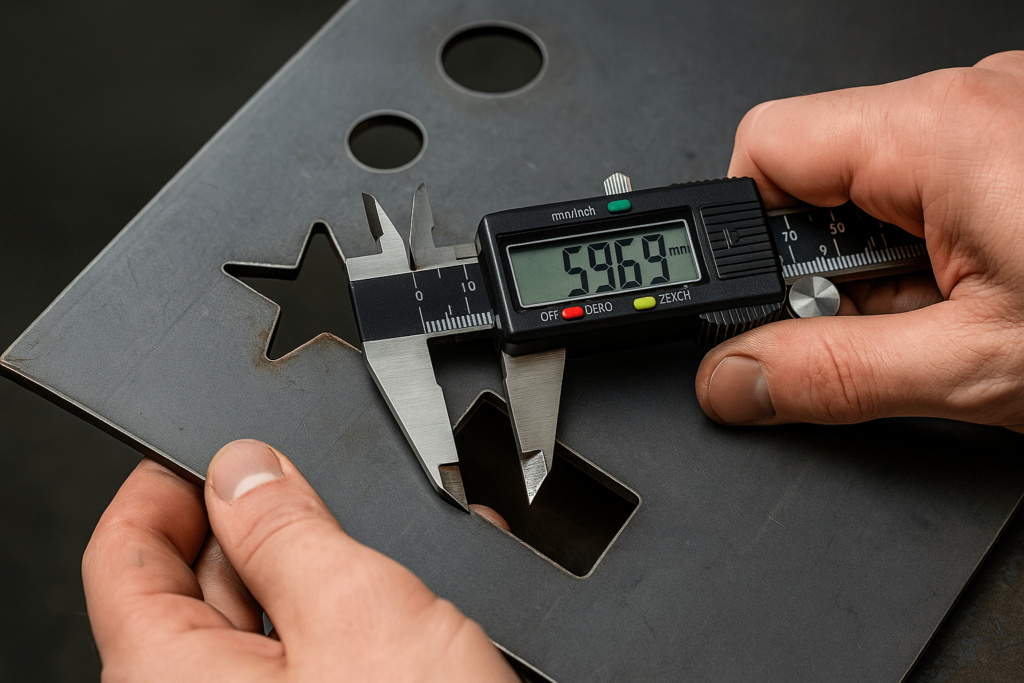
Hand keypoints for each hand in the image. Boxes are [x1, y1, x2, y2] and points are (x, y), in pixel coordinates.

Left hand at [83, 440, 518, 681]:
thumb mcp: (358, 610)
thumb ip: (289, 526)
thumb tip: (245, 467)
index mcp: (166, 680)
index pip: (123, 556)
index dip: (163, 487)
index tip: (204, 450)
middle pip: (199, 585)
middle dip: (260, 521)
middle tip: (313, 479)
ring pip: (268, 622)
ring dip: (322, 564)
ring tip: (381, 528)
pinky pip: (316, 658)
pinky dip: (353, 613)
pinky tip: (408, 589)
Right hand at [696, 51, 1023, 432]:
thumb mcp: (975, 366)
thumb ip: (834, 376)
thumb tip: (733, 378)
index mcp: (939, 128)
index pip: (764, 146)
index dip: (742, 236)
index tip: (759, 304)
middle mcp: (968, 100)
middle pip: (815, 173)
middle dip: (823, 266)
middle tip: (878, 326)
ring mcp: (1001, 114)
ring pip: (875, 186)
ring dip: (883, 264)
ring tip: (947, 317)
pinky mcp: (1020, 143)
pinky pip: (933, 184)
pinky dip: (932, 248)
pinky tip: (977, 294)